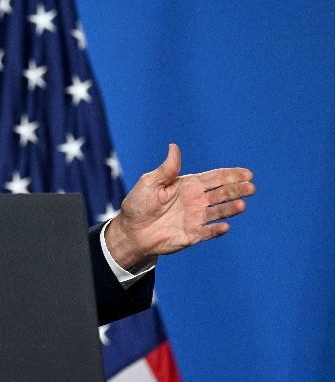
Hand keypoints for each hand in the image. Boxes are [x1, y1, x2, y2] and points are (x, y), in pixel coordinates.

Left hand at [105, 144, 254, 270]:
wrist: (131, 230)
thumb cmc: (139, 203)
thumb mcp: (149, 183)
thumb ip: (166, 169)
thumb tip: (174, 147)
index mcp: (189, 185)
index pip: (215, 178)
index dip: (231, 175)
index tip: (248, 174)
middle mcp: (197, 200)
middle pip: (222, 193)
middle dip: (237, 190)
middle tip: (250, 187)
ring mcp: (197, 218)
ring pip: (219, 212)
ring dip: (231, 208)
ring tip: (241, 204)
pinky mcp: (193, 235)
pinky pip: (208, 232)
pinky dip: (216, 230)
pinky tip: (224, 226)